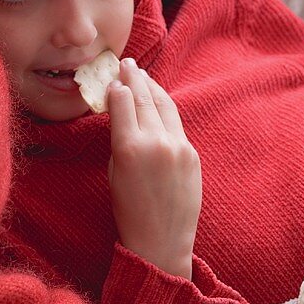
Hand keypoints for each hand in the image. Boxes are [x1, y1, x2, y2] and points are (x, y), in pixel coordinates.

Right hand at [106, 58, 201, 279]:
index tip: (112, 77)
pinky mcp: (192, 153)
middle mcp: (156, 142)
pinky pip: (175, 123)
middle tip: (127, 63)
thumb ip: (119, 139)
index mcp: (129, 148)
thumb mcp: (113, 173)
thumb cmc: (129, 211)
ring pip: (163, 105)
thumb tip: (120, 111)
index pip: (122, 102)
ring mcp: (178, 146)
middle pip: (144, 97)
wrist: (162, 240)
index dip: (116, 86)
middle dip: (134, 77)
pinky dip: (164, 108)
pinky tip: (158, 100)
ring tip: (142, 74)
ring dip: (152, 86)